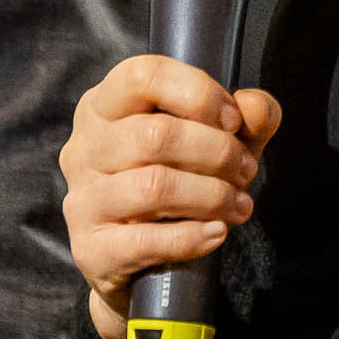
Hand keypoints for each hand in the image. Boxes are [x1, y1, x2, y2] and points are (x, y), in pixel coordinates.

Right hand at [60, 57, 281, 338]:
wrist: (148, 262)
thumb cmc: (183, 179)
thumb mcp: (222, 140)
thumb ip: (247, 116)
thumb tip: (255, 108)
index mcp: (106, 105)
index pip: (143, 76)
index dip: (198, 94)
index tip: (234, 121)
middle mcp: (84, 147)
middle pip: (154, 135)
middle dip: (216, 152)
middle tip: (246, 171)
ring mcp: (82, 199)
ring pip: (153, 187)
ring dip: (212, 196)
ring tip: (239, 205)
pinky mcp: (90, 249)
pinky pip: (143, 241)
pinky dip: (191, 237)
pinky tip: (216, 233)